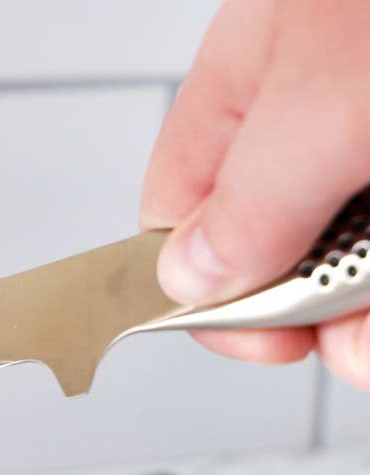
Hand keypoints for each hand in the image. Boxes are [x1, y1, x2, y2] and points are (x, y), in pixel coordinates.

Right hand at [141, 0, 369, 390]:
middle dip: (316, 311)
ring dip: (363, 310)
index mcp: (252, 80)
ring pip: (352, 257)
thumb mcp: (329, 96)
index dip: (210, 293)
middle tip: (357, 337)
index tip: (267, 336)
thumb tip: (183, 281)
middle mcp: (319, 109)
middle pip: (281, 250)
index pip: (180, 215)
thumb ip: (249, 200)